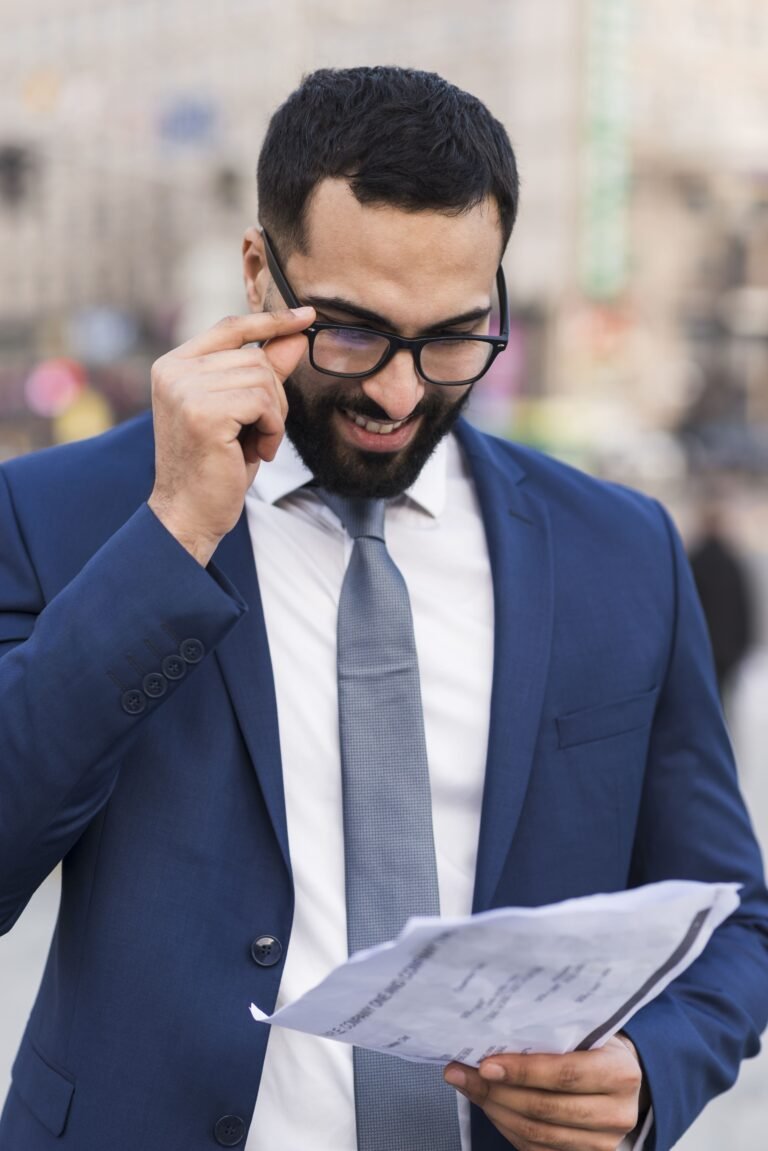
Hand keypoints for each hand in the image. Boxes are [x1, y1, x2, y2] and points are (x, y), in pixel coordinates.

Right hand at [148, 307, 314, 564]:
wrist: (190, 513)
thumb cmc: (215, 467)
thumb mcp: (243, 414)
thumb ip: (264, 373)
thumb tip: (296, 336)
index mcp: (174, 365)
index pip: (230, 328)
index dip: (270, 321)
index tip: (306, 316)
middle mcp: (173, 370)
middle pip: (255, 358)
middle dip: (274, 397)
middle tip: (262, 433)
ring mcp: (185, 389)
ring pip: (262, 379)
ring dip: (273, 417)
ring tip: (255, 444)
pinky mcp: (203, 412)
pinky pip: (263, 402)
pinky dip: (272, 429)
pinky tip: (256, 452)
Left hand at [444, 1035, 645, 1150]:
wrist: (622, 1077)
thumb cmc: (595, 1046)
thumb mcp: (584, 1031)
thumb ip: (547, 1038)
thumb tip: (488, 1040)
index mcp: (620, 1073)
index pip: (564, 1074)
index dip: (523, 1072)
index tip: (486, 1064)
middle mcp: (617, 1113)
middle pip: (546, 1108)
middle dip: (498, 1091)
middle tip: (463, 1074)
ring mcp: (603, 1143)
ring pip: (537, 1133)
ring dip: (495, 1110)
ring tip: (469, 1086)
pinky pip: (536, 1149)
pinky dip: (506, 1127)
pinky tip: (489, 1105)